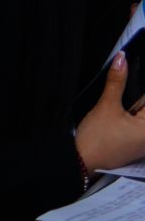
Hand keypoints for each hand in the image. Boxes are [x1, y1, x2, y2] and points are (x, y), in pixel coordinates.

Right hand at [76, 52, 144, 172]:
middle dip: (136, 98)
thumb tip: (122, 58)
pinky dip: (132, 114)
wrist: (81, 162)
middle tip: (121, 81)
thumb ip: (117, 82)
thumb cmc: (97, 138)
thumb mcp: (107, 106)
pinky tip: (121, 109)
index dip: (139, 84)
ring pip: (141, 114)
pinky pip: (138, 124)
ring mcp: (144, 142)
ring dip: (134, 104)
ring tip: (118, 102)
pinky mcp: (136, 144)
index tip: (132, 69)